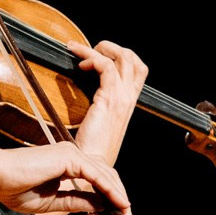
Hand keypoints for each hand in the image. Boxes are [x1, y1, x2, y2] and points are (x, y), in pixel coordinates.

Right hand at [0, 140, 133, 214]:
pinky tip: (118, 202)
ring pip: (104, 173)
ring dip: (117, 194)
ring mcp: (70, 153)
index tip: (118, 214)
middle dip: (118, 195)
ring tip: (126, 212)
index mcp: (64, 165)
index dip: (109, 196)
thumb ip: (77, 202)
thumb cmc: (12, 188)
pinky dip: (109, 189)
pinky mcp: (69, 156)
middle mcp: (70, 156)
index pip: (94, 178)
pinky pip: (96, 175)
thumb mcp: (52, 202)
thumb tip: (101, 206)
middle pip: (104, 174)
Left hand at [68, 40, 150, 167]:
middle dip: (111, 47)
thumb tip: (82, 92)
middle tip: (90, 50)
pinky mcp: (110, 100)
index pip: (137, 70)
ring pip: (122, 58)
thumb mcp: (98, 124)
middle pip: (133, 59)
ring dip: (99, 48)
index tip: (97, 56)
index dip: (120, 57)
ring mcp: (122, 98)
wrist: (92, 167)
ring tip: (79, 50)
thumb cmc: (90, 150)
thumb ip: (97, 107)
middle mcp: (128, 99)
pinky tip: (79, 64)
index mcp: (127, 104)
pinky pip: (106, 67)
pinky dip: (92, 58)